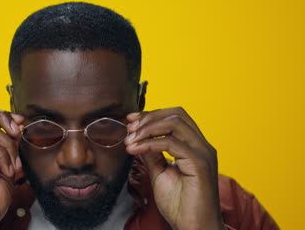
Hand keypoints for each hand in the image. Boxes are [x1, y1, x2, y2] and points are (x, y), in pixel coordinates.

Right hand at [0, 109, 24, 229]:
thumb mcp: (6, 174)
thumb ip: (10, 153)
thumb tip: (18, 130)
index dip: (3, 116)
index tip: (21, 125)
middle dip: (2, 116)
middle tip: (18, 132)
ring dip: (7, 145)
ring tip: (12, 166)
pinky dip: (1, 155)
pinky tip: (6, 170)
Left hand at [125, 107, 225, 229]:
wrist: (193, 228)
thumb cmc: (180, 206)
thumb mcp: (159, 173)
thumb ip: (152, 154)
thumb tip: (138, 138)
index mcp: (195, 147)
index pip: (176, 117)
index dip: (152, 114)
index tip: (130, 119)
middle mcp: (203, 146)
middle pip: (177, 114)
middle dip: (149, 117)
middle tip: (129, 127)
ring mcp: (203, 153)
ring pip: (175, 123)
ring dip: (147, 128)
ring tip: (130, 139)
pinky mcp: (200, 164)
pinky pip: (171, 143)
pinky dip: (149, 143)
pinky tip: (135, 149)